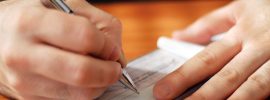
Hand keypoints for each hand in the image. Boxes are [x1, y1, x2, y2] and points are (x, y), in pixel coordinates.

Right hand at [0, 0, 124, 98]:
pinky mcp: (29, 98)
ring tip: (99, 71)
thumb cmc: (32, 17)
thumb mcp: (61, 3)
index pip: (84, 37)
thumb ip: (98, 22)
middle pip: (82, 72)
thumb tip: (117, 55)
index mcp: (30, 22)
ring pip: (79, 93)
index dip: (106, 45)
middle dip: (109, 72)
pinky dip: (84, 90)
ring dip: (100, 84)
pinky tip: (81, 77)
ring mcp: (24, 81)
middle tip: (114, 67)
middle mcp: (23, 55)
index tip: (111, 48)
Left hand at [154, 0, 269, 98]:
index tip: (162, 90)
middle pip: (225, 77)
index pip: (205, 58)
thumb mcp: (240, 8)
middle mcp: (260, 46)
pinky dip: (257, 99)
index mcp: (242, 32)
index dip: (182, 76)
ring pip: (253, 87)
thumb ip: (207, 25)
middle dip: (200, 96)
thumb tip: (177, 36)